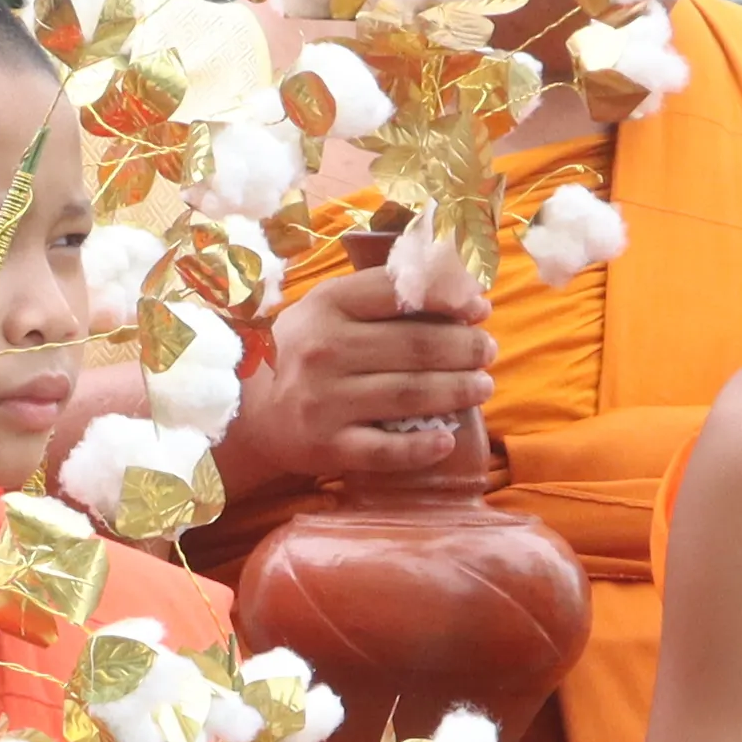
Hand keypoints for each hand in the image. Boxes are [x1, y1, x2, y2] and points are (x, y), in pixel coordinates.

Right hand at [220, 262, 494, 501]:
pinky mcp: (327, 447)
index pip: (399, 292)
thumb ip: (385, 294)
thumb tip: (466, 290)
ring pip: (408, 394)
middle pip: (415, 346)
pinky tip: (447, 441)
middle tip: (487, 351)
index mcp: (327, 306)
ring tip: (483, 386)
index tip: (479, 309)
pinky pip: (384, 450)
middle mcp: (323, 350)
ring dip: (457, 390)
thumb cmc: (310, 352)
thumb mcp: (332, 309)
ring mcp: (324, 401)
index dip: (449, 297)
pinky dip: (420, 448)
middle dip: (464, 348)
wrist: (254, 413)